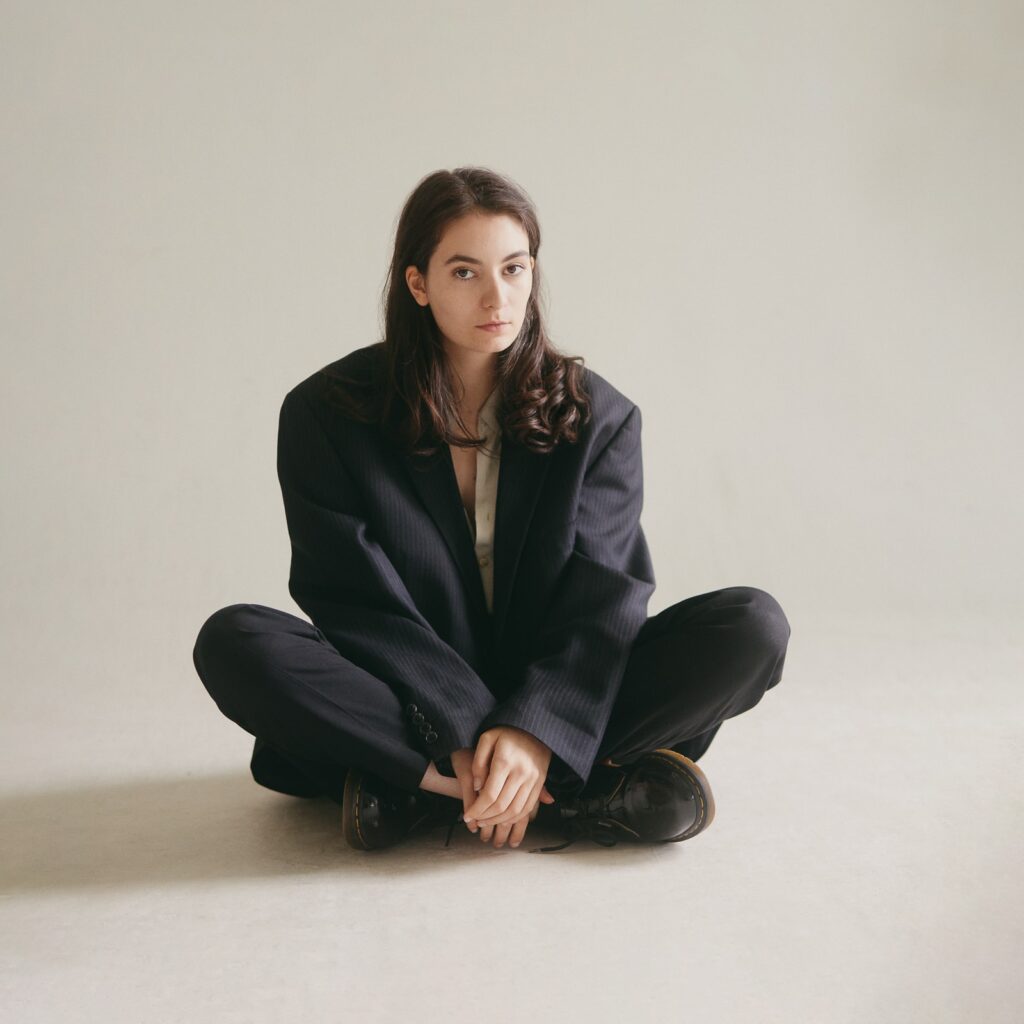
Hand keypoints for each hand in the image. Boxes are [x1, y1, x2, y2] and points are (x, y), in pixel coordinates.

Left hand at [463, 726, 556, 847]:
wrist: (534, 727)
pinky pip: (528, 807)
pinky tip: (504, 818)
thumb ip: (478, 762)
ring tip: (487, 822)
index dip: (477, 809)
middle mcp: (521, 772)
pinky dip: (515, 817)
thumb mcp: (486, 738)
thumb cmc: (507, 732)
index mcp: (505, 761)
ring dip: (499, 821)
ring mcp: (533, 779)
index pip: (489, 794)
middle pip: (502, 805)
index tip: (467, 815)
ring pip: (515, 810)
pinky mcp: (540, 783)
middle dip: (486, 817)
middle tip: (475, 820)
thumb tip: (477, 787)